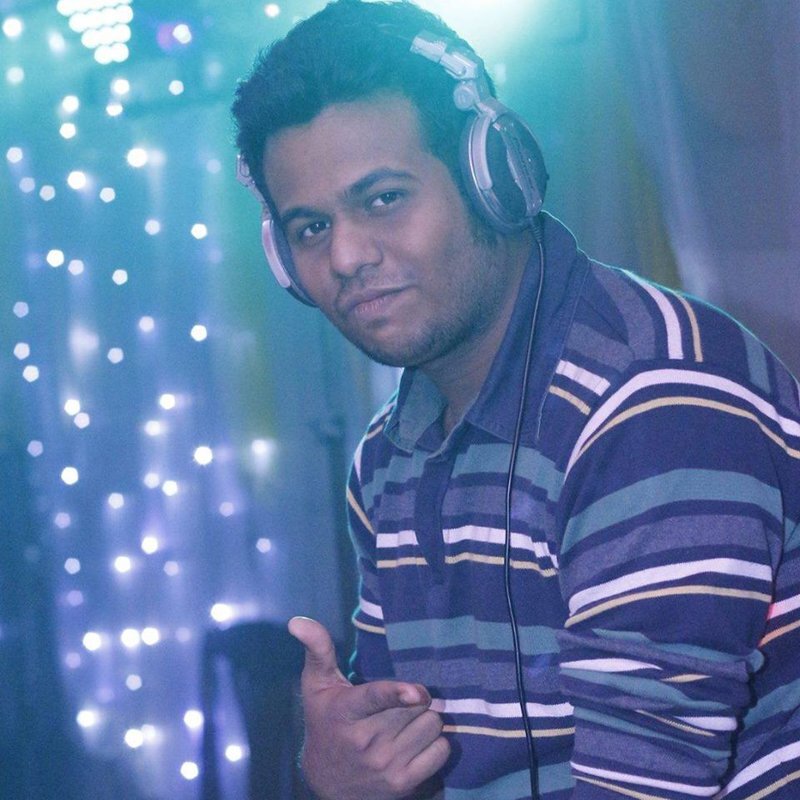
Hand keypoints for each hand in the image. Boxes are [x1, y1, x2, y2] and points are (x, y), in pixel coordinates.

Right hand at [288, 616, 449, 799]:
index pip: (375, 699)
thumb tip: (296, 621)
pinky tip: (415, 742)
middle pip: (416, 706)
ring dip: (426, 719)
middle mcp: (366, 742)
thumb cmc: (325, 720)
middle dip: (416, 698)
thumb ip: (317, 649)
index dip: (397, 694)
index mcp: (346, 713)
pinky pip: (441, 751)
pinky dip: (435, 743)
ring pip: (432, 725)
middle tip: (404, 700)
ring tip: (407, 721)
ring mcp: (386, 765)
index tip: (416, 691)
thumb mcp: (317, 685)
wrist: (327, 781)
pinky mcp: (403, 784)